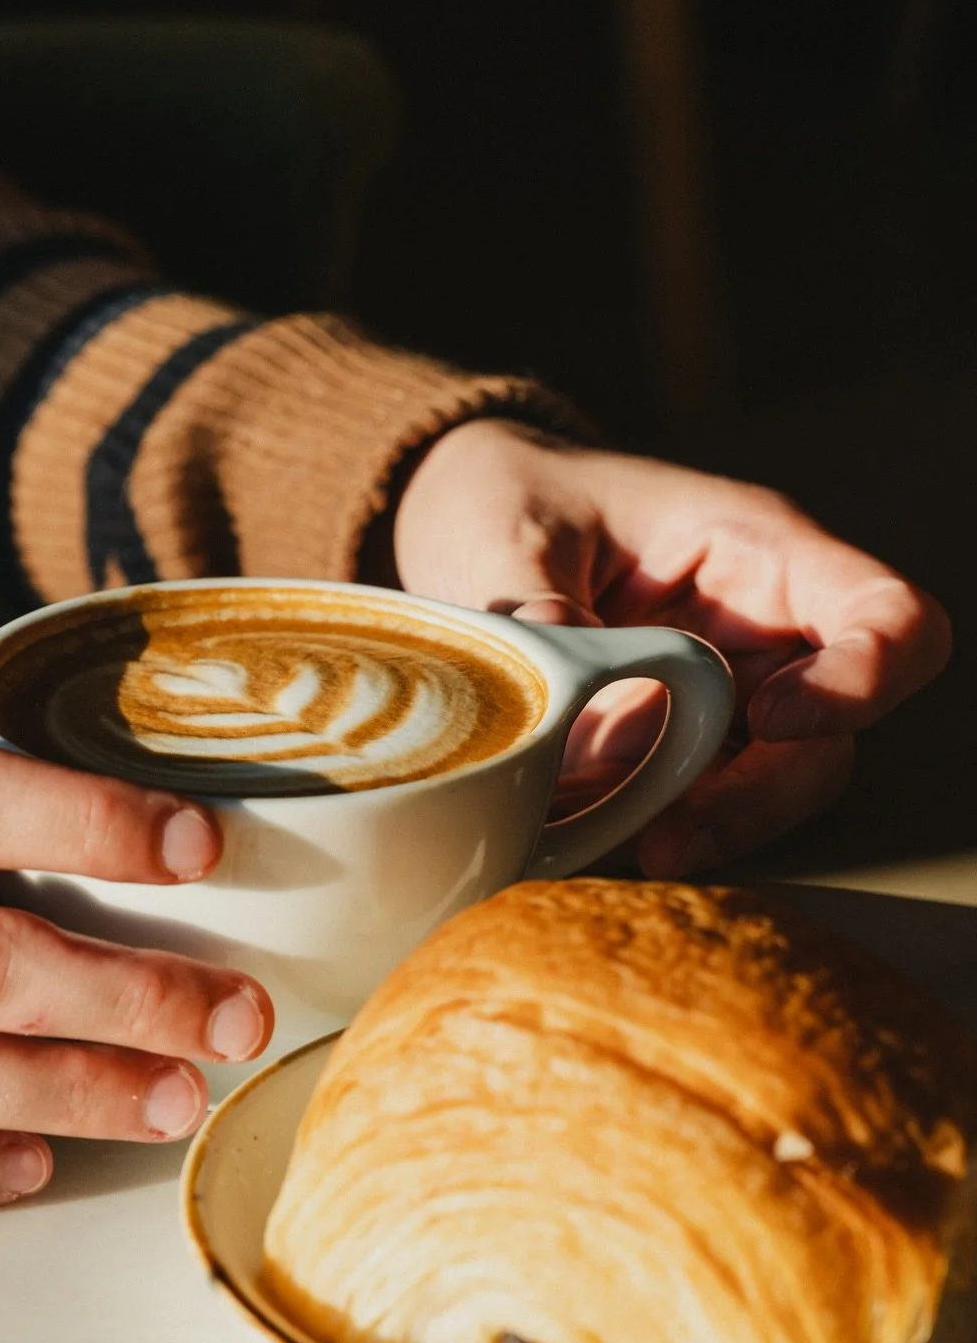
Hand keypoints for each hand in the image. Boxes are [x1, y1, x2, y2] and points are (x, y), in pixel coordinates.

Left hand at [391, 419, 950, 873]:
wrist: (457, 522)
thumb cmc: (503, 496)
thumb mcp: (503, 533)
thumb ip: (544, 617)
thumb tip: (597, 728)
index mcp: (756, 550)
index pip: (884, 616)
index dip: (863, 681)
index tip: (773, 722)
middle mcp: (761, 632)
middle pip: (828, 740)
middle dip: (756, 802)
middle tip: (666, 840)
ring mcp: (722, 700)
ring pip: (764, 793)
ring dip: (699, 831)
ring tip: (613, 846)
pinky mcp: (668, 751)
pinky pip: (689, 808)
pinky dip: (646, 832)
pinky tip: (579, 840)